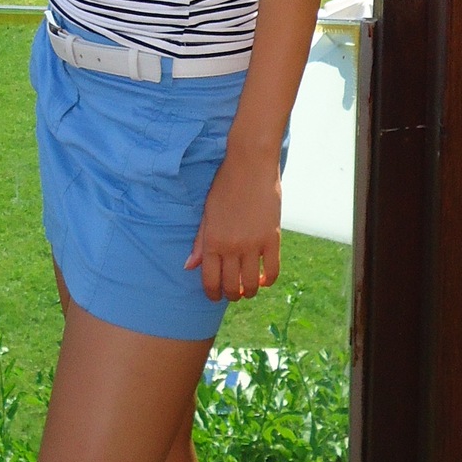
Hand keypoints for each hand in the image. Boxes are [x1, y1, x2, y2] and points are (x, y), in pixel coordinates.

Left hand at [184, 150, 281, 301]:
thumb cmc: (225, 186)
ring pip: (252, 284)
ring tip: (249, 287)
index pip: (210, 281)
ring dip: (250, 291)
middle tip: (233, 291)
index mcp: (212, 241)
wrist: (249, 164)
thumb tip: (189, 267)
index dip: (213, 294)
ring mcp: (253, 244)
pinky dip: (268, 280)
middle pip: (231, 287)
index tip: (216, 296)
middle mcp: (231, 247)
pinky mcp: (272, 238)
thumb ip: (200, 242)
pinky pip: (272, 271)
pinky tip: (264, 277)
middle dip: (231, 294)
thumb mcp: (207, 213)